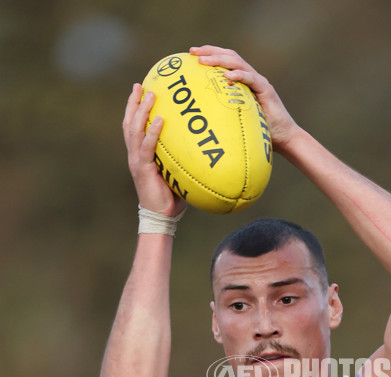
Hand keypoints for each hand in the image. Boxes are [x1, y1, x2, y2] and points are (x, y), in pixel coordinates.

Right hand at [122, 84, 185, 216]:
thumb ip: (180, 158)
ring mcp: (136, 161)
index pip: (133, 127)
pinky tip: (160, 119)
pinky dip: (153, 132)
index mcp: (139, 155)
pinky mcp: (143, 168)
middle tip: (139, 85)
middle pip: (129, 123)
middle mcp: (134, 155)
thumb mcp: (175, 173)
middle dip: (133, 103)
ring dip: (142, 111)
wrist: (162, 217)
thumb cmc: (171, 197)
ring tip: (149, 94)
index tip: (139, 90)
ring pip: (135, 130)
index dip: (134, 109)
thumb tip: (200, 146)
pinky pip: (147, 146)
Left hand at [189, 45, 301, 151]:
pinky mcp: (267, 90)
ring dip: (220, 60)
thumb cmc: (261, 132)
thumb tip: (202, 119)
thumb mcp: (238, 120)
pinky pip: (251, 79)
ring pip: (238, 63)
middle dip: (210, 51)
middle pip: (230, 56)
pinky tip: (227, 75)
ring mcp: (259, 82)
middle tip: (192, 52)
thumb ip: (225, 113)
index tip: (191, 55)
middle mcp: (251, 77)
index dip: (209, 54)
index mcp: (244, 81)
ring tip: (204, 61)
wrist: (284, 137)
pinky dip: (239, 75)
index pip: (226, 60)